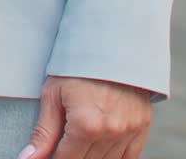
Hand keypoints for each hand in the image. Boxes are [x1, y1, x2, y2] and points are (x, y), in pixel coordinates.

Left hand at [16, 76, 152, 158]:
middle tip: (64, 138)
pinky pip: (128, 158)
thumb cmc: (79, 63)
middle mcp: (110, 132)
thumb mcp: (54, 93)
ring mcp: (129, 131)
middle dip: (70, 154)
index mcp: (86, 125)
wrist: (112, 39)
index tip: (51, 150)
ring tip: (81, 135)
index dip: (54, 158)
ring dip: (91, 155)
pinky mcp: (142, 127)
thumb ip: (43, 132)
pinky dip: (113, 156)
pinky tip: (100, 144)